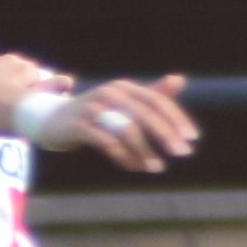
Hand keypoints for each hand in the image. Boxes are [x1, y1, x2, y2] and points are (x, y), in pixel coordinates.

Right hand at [31, 72, 198, 172]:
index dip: (176, 117)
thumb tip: (181, 79)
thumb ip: (152, 94)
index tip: (192, 137)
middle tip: (183, 153)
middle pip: (144, 113)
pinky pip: (107, 143)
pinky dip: (124, 157)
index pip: (156, 100)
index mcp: (125, 88)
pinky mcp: (79, 125)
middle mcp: (110, 93)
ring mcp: (93, 109)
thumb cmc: (96, 113)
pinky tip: (135, 167)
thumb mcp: (124, 103)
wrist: (53, 120)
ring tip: (158, 167)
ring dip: (145, 151)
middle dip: (166, 134)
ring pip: (126, 130)